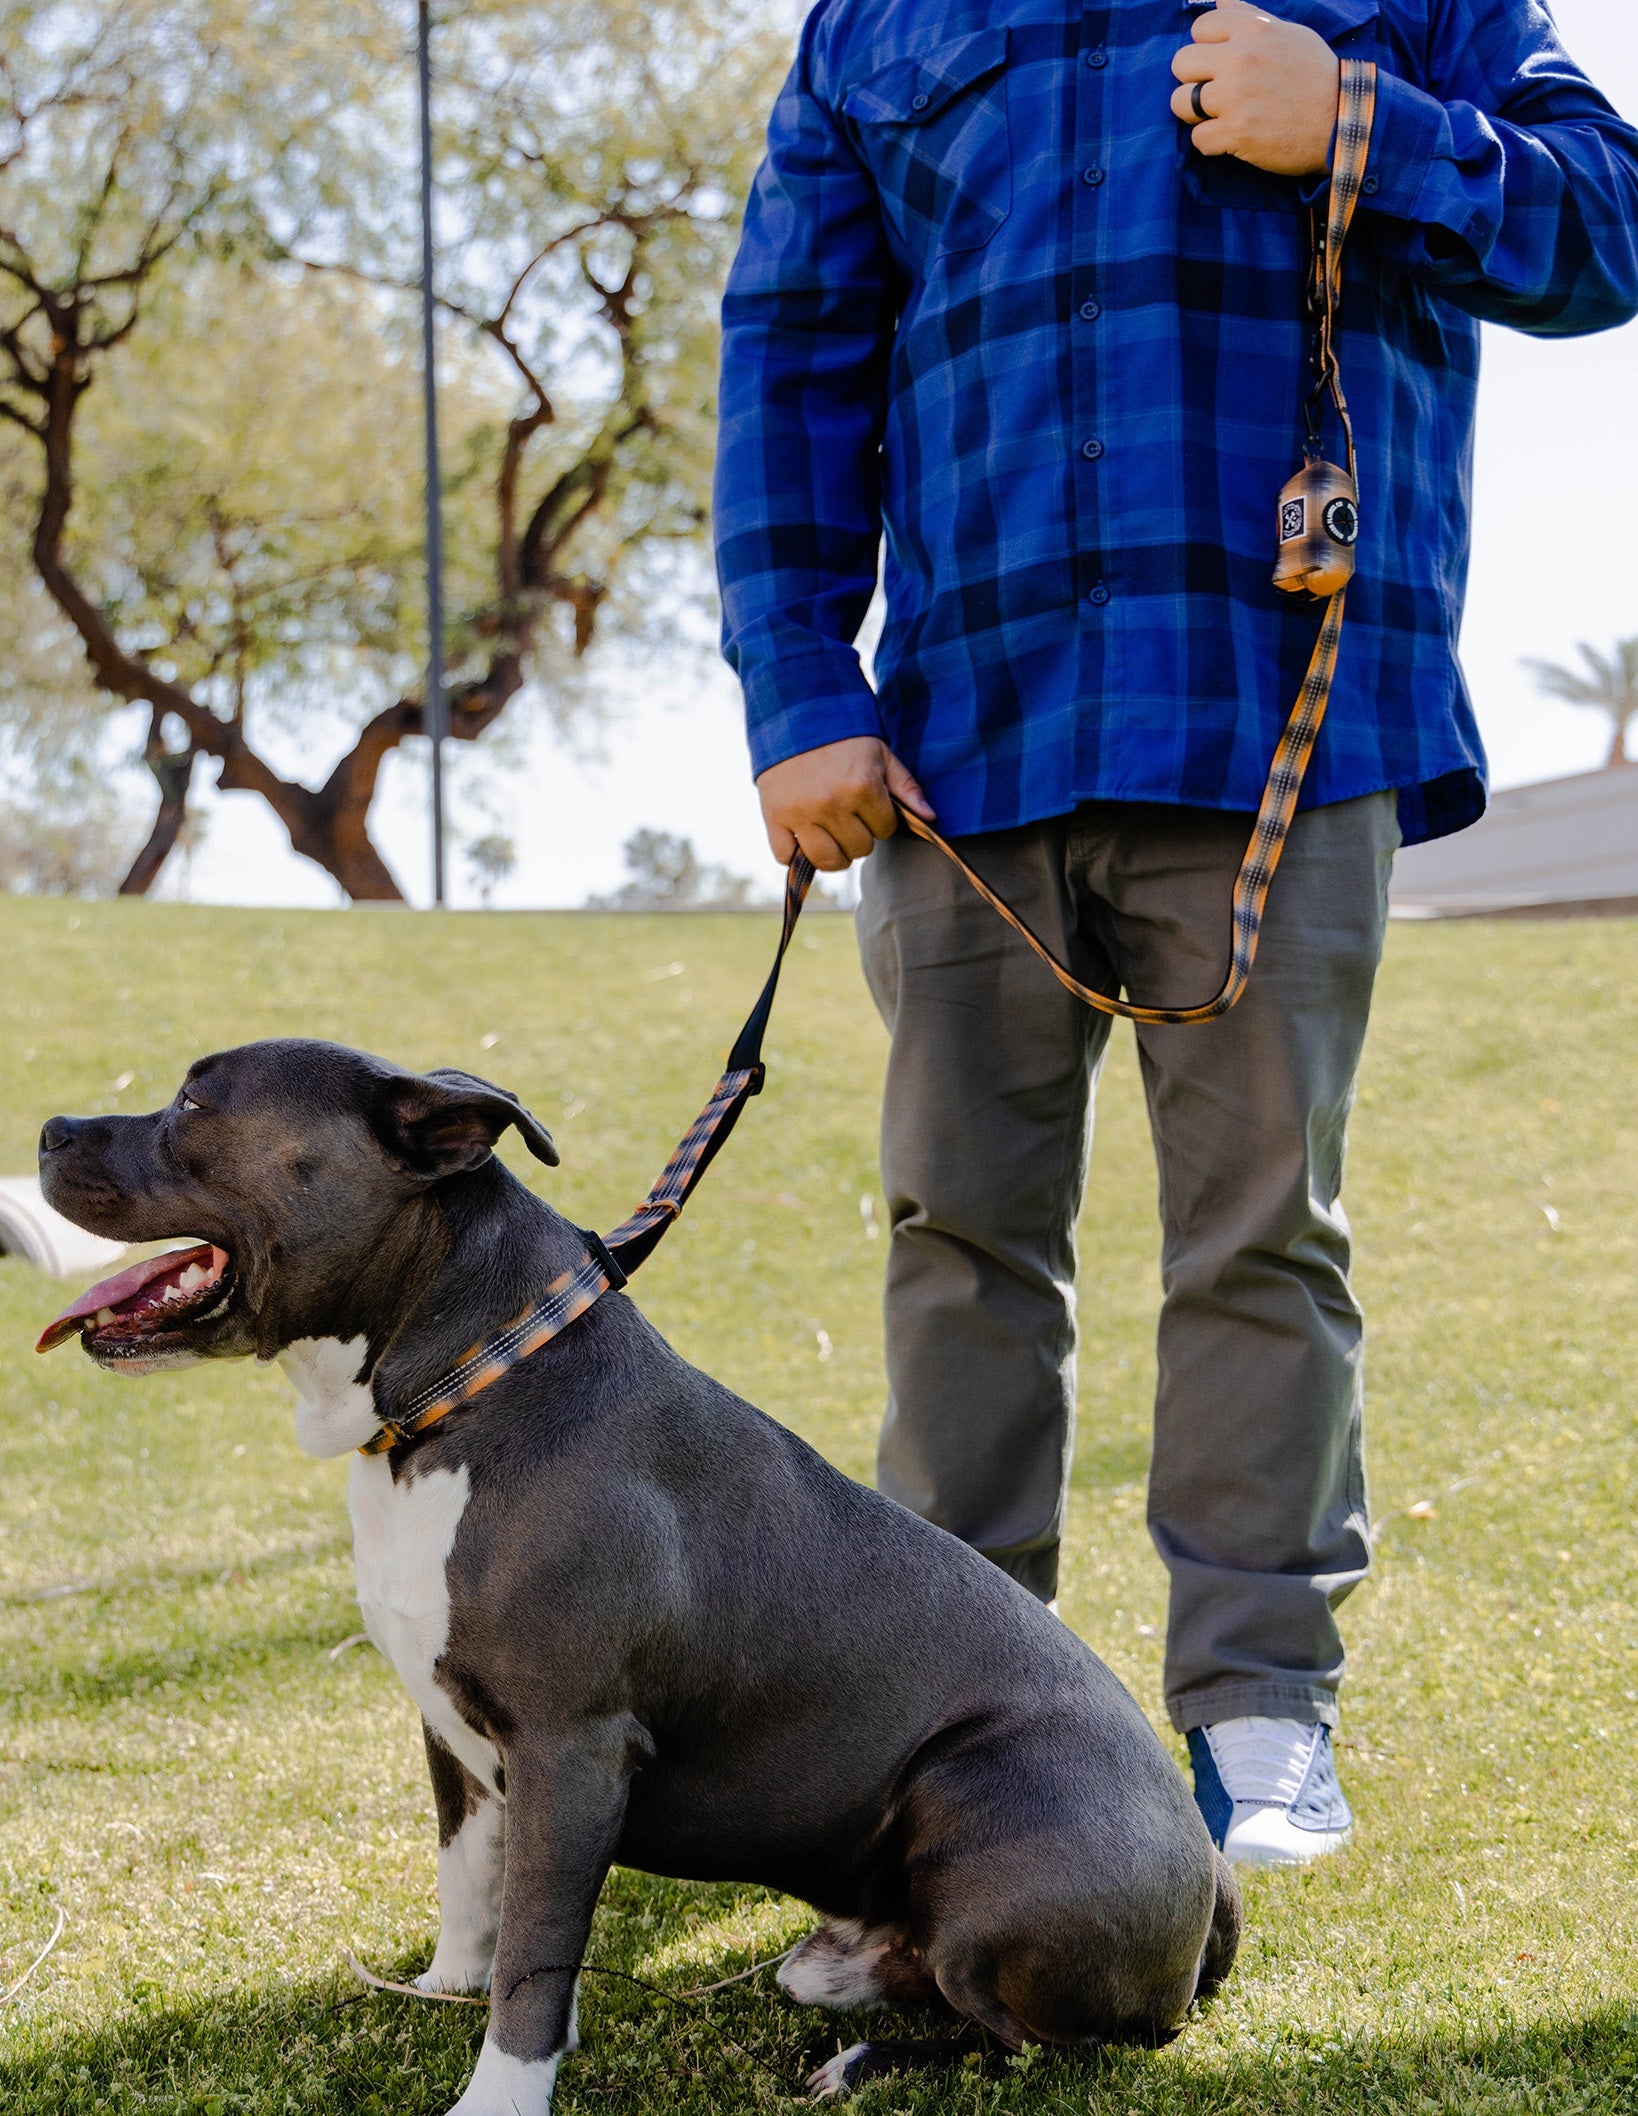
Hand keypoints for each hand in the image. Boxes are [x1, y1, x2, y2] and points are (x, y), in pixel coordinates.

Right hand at [756, 735, 933, 871]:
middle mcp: (831, 803)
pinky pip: (786, 856)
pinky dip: (795, 854)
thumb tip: (930, 818)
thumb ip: (906, 787)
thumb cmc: (844, 736)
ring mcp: (800, 813)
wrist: (794, 714)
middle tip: (851, 817)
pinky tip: (803, 837)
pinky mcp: (774, 816)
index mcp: (862, 787)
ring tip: (832, 835)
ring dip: (834, 854)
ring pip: (828, 860)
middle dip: (860, 835)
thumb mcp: (881, 754)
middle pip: (859, 848)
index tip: (870, 806)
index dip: (881, 819)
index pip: (884, 830)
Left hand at [1171, 0, 1339, 176]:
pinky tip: (1231, 138)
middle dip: (1193, 79)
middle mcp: (1239, 59)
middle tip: (1214, 92)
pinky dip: (1211, 142)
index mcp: (1251, 30)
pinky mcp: (1235, 133)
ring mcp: (1235, 97)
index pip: (1199, 27)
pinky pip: (1197, 138)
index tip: (1220, 64)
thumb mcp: (1287, 33)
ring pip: (1180, 103)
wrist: (1341, 118)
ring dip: (1196, 113)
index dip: (1206, 48)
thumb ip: (1249, 18)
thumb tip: (1218, 0)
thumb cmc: (1314, 75)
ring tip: (1219, 116)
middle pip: (1180, 63)